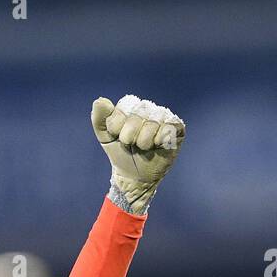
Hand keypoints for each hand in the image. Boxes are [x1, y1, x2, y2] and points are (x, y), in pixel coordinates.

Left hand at [91, 94, 184, 213]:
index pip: (125, 105)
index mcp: (132, 107)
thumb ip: (99, 118)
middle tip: (130, 144)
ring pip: (154, 122)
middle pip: (139, 113)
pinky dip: (161, 139)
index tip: (117, 137)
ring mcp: (164, 117)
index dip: (118, 124)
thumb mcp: (105, 137)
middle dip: (130, 134)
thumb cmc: (121, 153)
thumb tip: (100, 101)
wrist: (133, 175)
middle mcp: (149, 109)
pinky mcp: (177, 129)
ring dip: (144, 140)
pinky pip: (170, 127)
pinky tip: (157, 145)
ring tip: (143, 147)